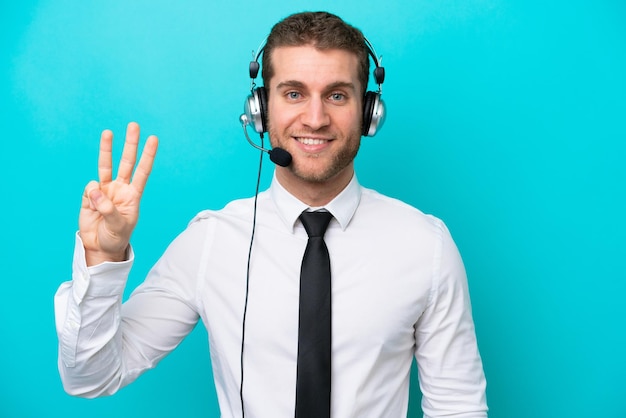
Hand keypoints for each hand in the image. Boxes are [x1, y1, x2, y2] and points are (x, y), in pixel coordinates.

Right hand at [79, 122, 157, 265]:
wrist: (99, 247)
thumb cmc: (116, 237)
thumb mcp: (119, 226)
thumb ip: (109, 209)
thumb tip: (95, 189)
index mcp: (133, 195)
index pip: (143, 171)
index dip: (148, 156)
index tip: (153, 139)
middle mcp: (120, 188)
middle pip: (126, 162)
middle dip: (131, 144)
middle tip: (134, 125)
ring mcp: (104, 190)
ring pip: (106, 165)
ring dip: (107, 149)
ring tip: (108, 132)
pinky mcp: (89, 195)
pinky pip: (89, 189)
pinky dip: (90, 196)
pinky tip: (92, 208)